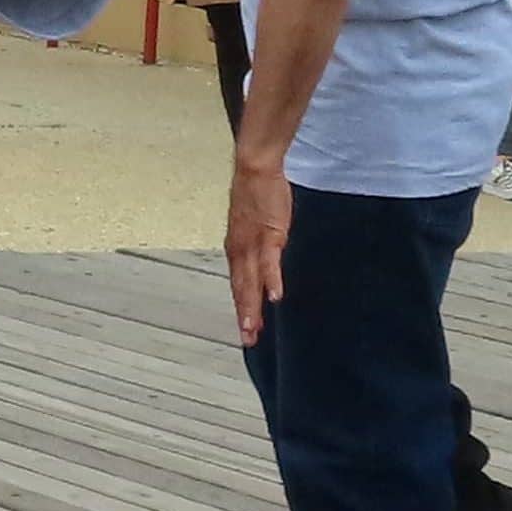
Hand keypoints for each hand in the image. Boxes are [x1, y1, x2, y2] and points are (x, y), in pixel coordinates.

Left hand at [224, 157, 292, 345]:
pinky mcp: (269, 236)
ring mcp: (253, 245)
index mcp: (236, 249)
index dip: (242, 307)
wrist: (255, 170)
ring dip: (252, 307)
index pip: (238, 284)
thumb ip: (257, 246)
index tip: (246, 329)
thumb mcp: (253, 226)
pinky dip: (272, 281)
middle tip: (247, 339)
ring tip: (254, 329)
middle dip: (245, 315)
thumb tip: (261, 263)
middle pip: (242, 289)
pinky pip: (270, 263)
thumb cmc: (257, 195)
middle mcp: (240, 251)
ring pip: (251, 282)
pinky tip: (275, 298)